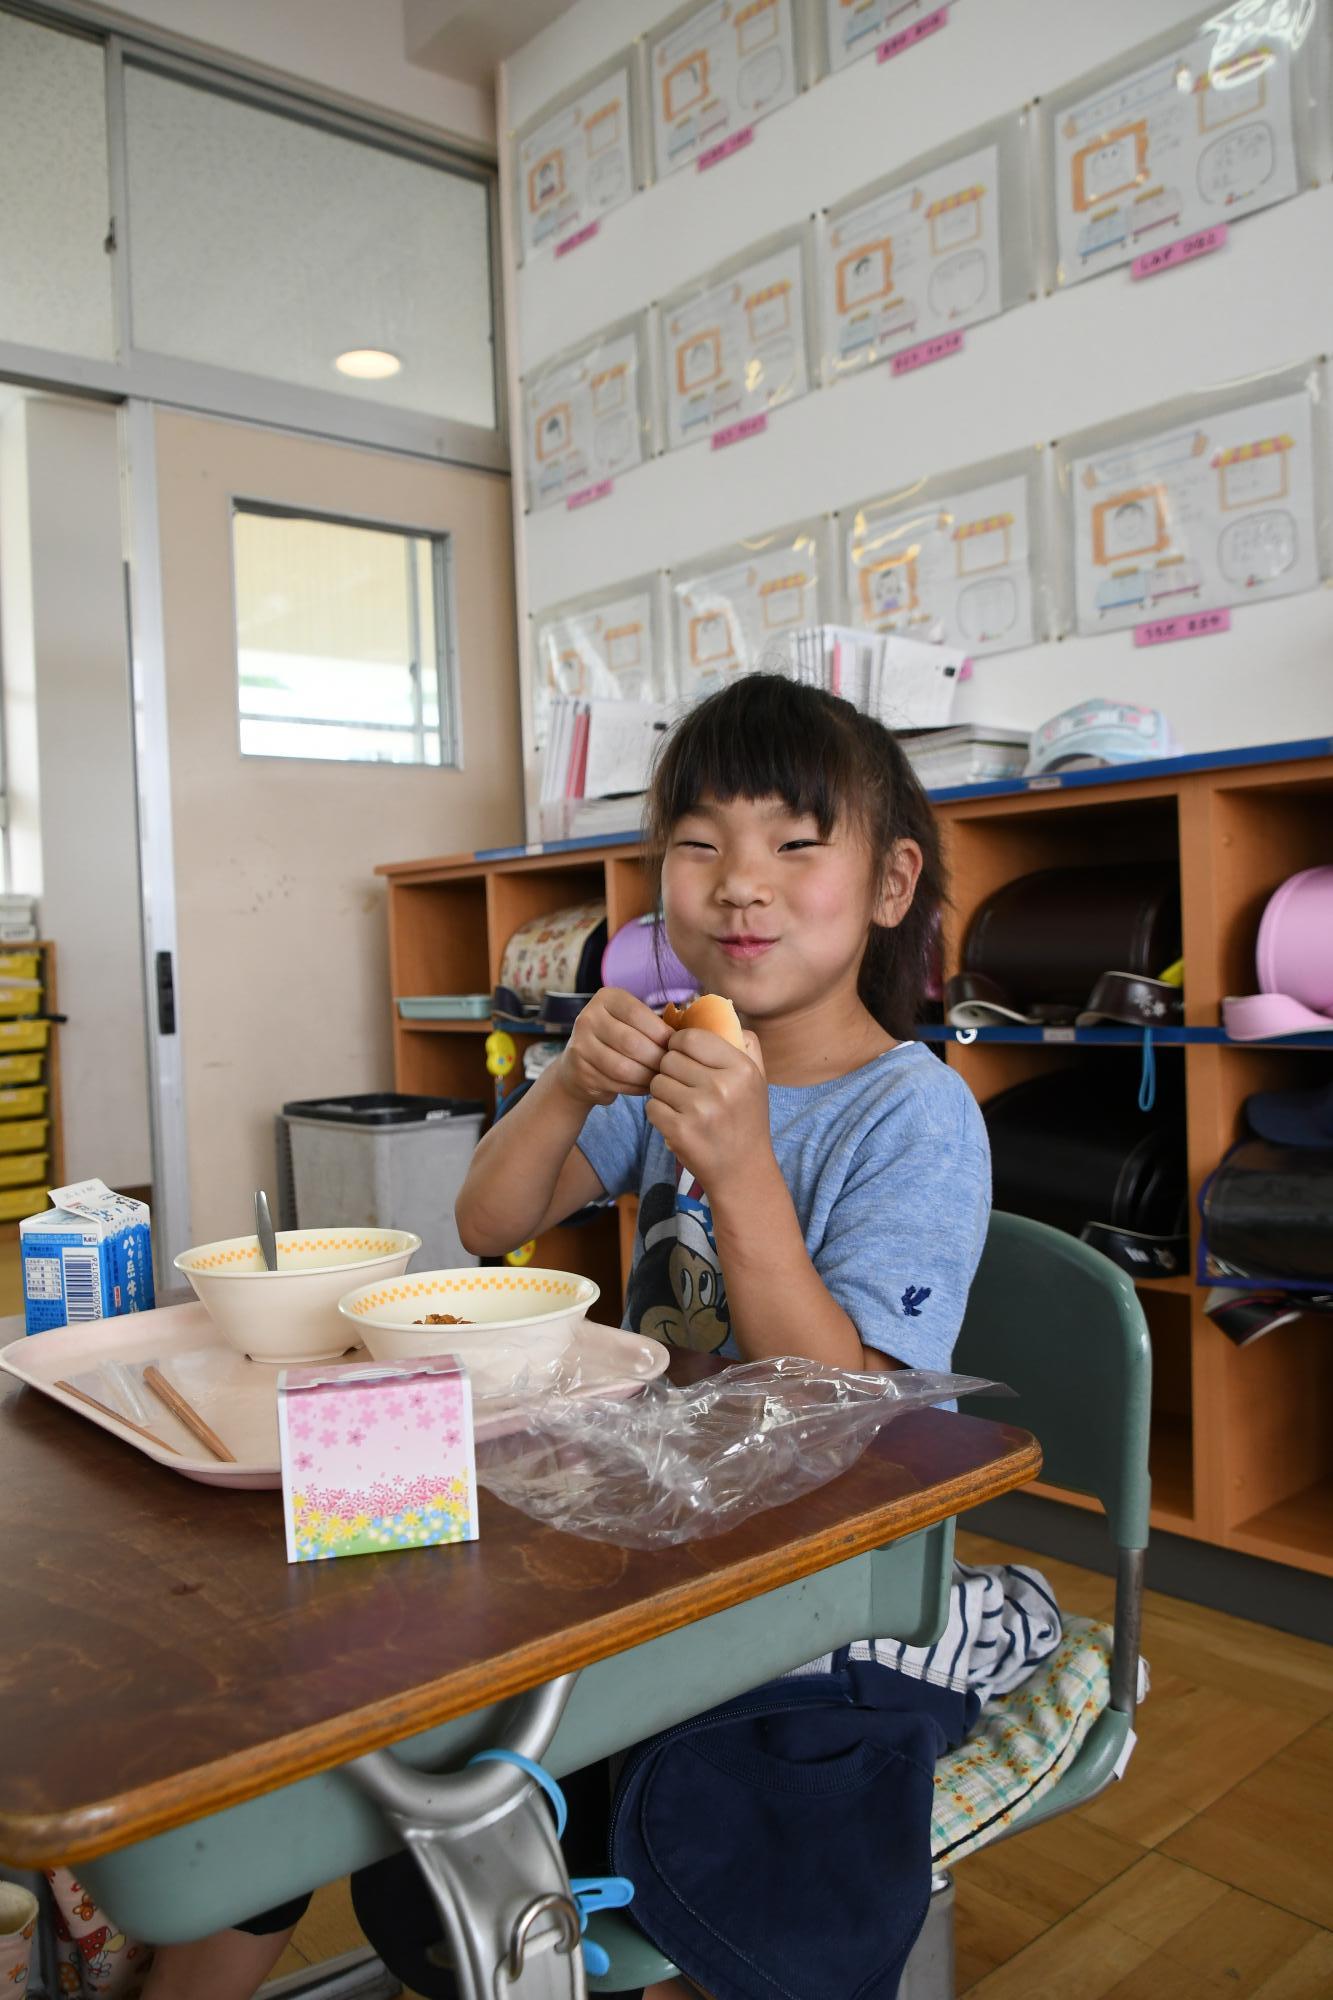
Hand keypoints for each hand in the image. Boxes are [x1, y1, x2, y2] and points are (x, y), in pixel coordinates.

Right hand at [557, 987, 672, 1108]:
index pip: (636, 1013)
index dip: (660, 1032)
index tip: (674, 1046)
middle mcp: (588, 1017)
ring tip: (660, 1078)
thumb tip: (685, 1039)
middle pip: (631, 1042)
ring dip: (647, 1077)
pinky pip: (615, 1083)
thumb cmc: (618, 1041)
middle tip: (671, 1068)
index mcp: (606, 998)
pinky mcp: (580, 1071)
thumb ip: (653, 1024)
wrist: (579, 1066)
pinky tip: (645, 1087)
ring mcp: (580, 1045)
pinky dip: (635, 1088)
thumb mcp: (632, 1023)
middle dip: (656, 1058)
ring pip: (623, 1067)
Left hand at [646, 1026, 769, 1191]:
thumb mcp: (757, 1079)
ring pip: (657, 1083)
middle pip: (669, 1059)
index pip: (690, 1038)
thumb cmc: (746, 1120)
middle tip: (684, 1087)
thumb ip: (744, 1043)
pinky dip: (658, 1114)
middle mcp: (722, 1087)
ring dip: (663, 1093)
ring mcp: (700, 1110)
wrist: (743, 1172)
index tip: (682, 1056)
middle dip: (670, 1071)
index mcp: (741, 1068)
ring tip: (682, 1106)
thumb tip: (720, 1009)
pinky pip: (651, 1107)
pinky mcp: (680, 1131)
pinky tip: (677, 1122)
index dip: (679, 1045)